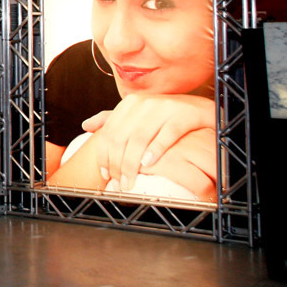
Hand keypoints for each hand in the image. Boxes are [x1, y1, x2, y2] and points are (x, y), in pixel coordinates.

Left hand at [81, 94, 214, 190]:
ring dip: (132, 164)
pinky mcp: (183, 115)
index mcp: (129, 103)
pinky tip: (148, 164)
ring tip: (130, 181)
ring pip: (140, 138)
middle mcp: (144, 103)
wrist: (201, 109)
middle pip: (122, 137)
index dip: (104, 156)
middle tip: (119, 183)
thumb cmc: (165, 116)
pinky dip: (155, 150)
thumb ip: (112, 120)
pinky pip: (166, 134)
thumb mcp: (137, 115)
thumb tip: (85, 125)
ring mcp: (164, 108)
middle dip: (117, 164)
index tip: (105, 174)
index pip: (109, 132)